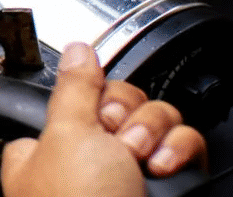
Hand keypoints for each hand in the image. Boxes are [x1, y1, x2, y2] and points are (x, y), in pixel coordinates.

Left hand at [0, 41, 205, 196]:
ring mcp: (129, 174)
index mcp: (47, 147)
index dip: (91, 93)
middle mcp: (88, 160)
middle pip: (123, 102)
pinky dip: (180, 150)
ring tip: (139, 160)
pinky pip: (186, 145)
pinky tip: (164, 168)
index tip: (93, 101)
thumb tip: (78, 49)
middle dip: (126, 114)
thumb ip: (73, 88)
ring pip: (158, 120)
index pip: (77, 94)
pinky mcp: (166, 187)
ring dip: (154, 133)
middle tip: (114, 138)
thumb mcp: (64, 135)